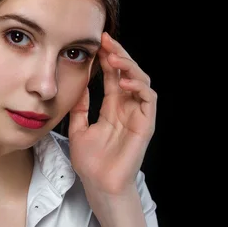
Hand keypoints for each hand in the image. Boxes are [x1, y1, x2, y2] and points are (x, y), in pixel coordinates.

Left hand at [68, 32, 156, 195]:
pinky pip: (149, 100)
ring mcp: (138, 115)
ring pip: (141, 81)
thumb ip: (81, 107)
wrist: (99, 185)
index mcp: (113, 107)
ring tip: (115, 58)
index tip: (98, 42)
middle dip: (119, 55)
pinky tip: (125, 82)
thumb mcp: (78, 128)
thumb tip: (79, 84)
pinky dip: (139, 87)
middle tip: (107, 41)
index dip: (107, 59)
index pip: (112, 76)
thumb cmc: (90, 162)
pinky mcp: (145, 125)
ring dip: (130, 67)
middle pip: (128, 74)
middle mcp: (127, 108)